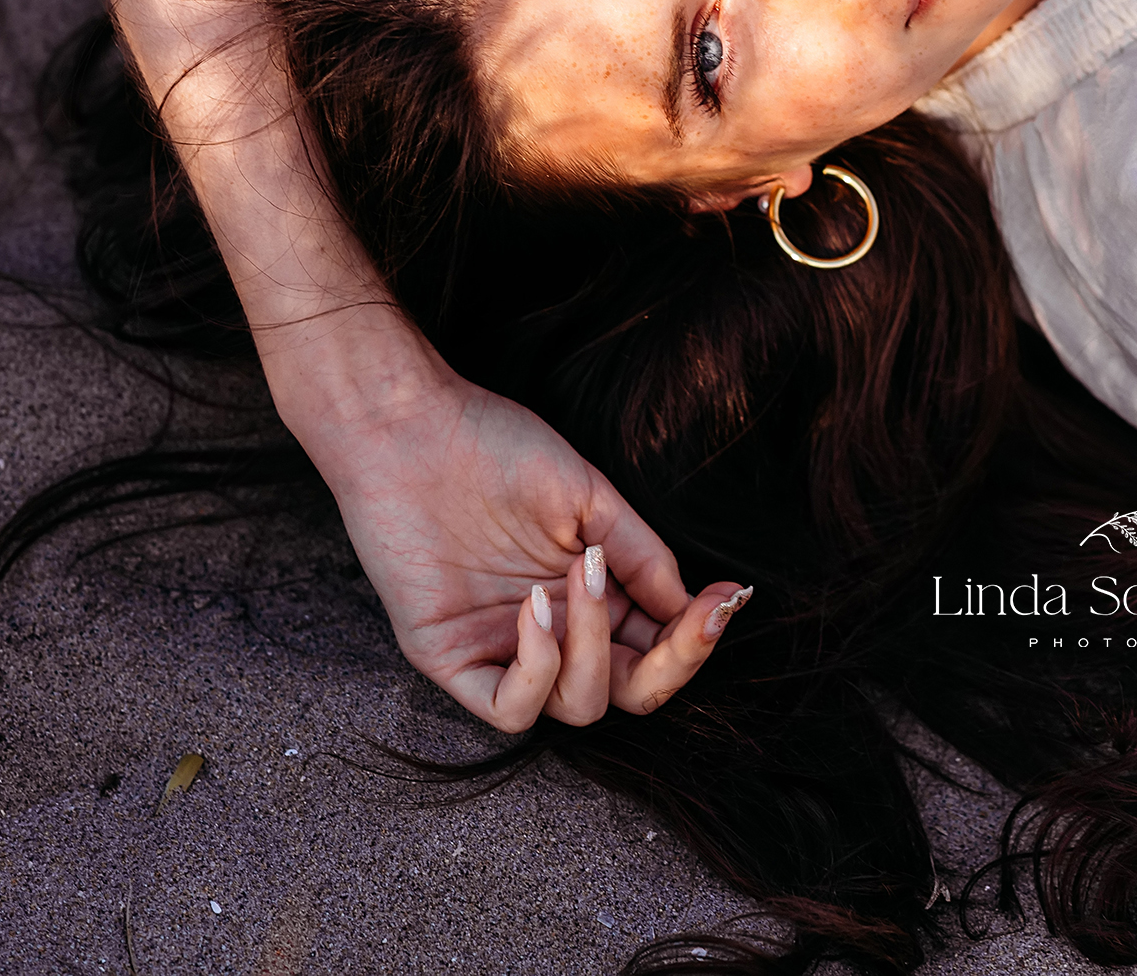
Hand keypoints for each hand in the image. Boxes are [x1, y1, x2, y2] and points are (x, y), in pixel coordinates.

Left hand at [306, 351, 752, 730]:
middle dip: (673, 663)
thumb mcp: (589, 496)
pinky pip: (510, 708)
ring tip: (583, 571)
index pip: (656, 651)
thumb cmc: (495, 447)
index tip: (728, 598)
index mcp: (591, 597)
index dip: (696, 637)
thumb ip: (642, 555)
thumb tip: (688, 606)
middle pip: (631, 692)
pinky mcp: (450, 659)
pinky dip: (539, 668)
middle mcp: (553, 633)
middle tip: (692, 616)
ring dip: (597, 646)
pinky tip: (536, 606)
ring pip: (579, 705)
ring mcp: (503, 649)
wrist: (408, 427)